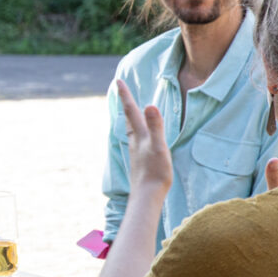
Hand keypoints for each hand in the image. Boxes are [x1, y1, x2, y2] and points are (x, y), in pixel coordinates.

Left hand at [115, 79, 172, 195]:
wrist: (147, 196)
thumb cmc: (155, 172)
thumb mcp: (159, 146)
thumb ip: (156, 126)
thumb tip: (150, 105)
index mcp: (140, 135)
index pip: (132, 110)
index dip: (126, 95)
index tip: (118, 80)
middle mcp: (135, 141)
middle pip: (129, 118)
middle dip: (126, 103)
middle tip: (121, 90)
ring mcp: (136, 151)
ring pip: (131, 129)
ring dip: (130, 116)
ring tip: (129, 110)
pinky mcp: (140, 160)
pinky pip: (136, 139)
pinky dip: (136, 130)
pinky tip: (138, 137)